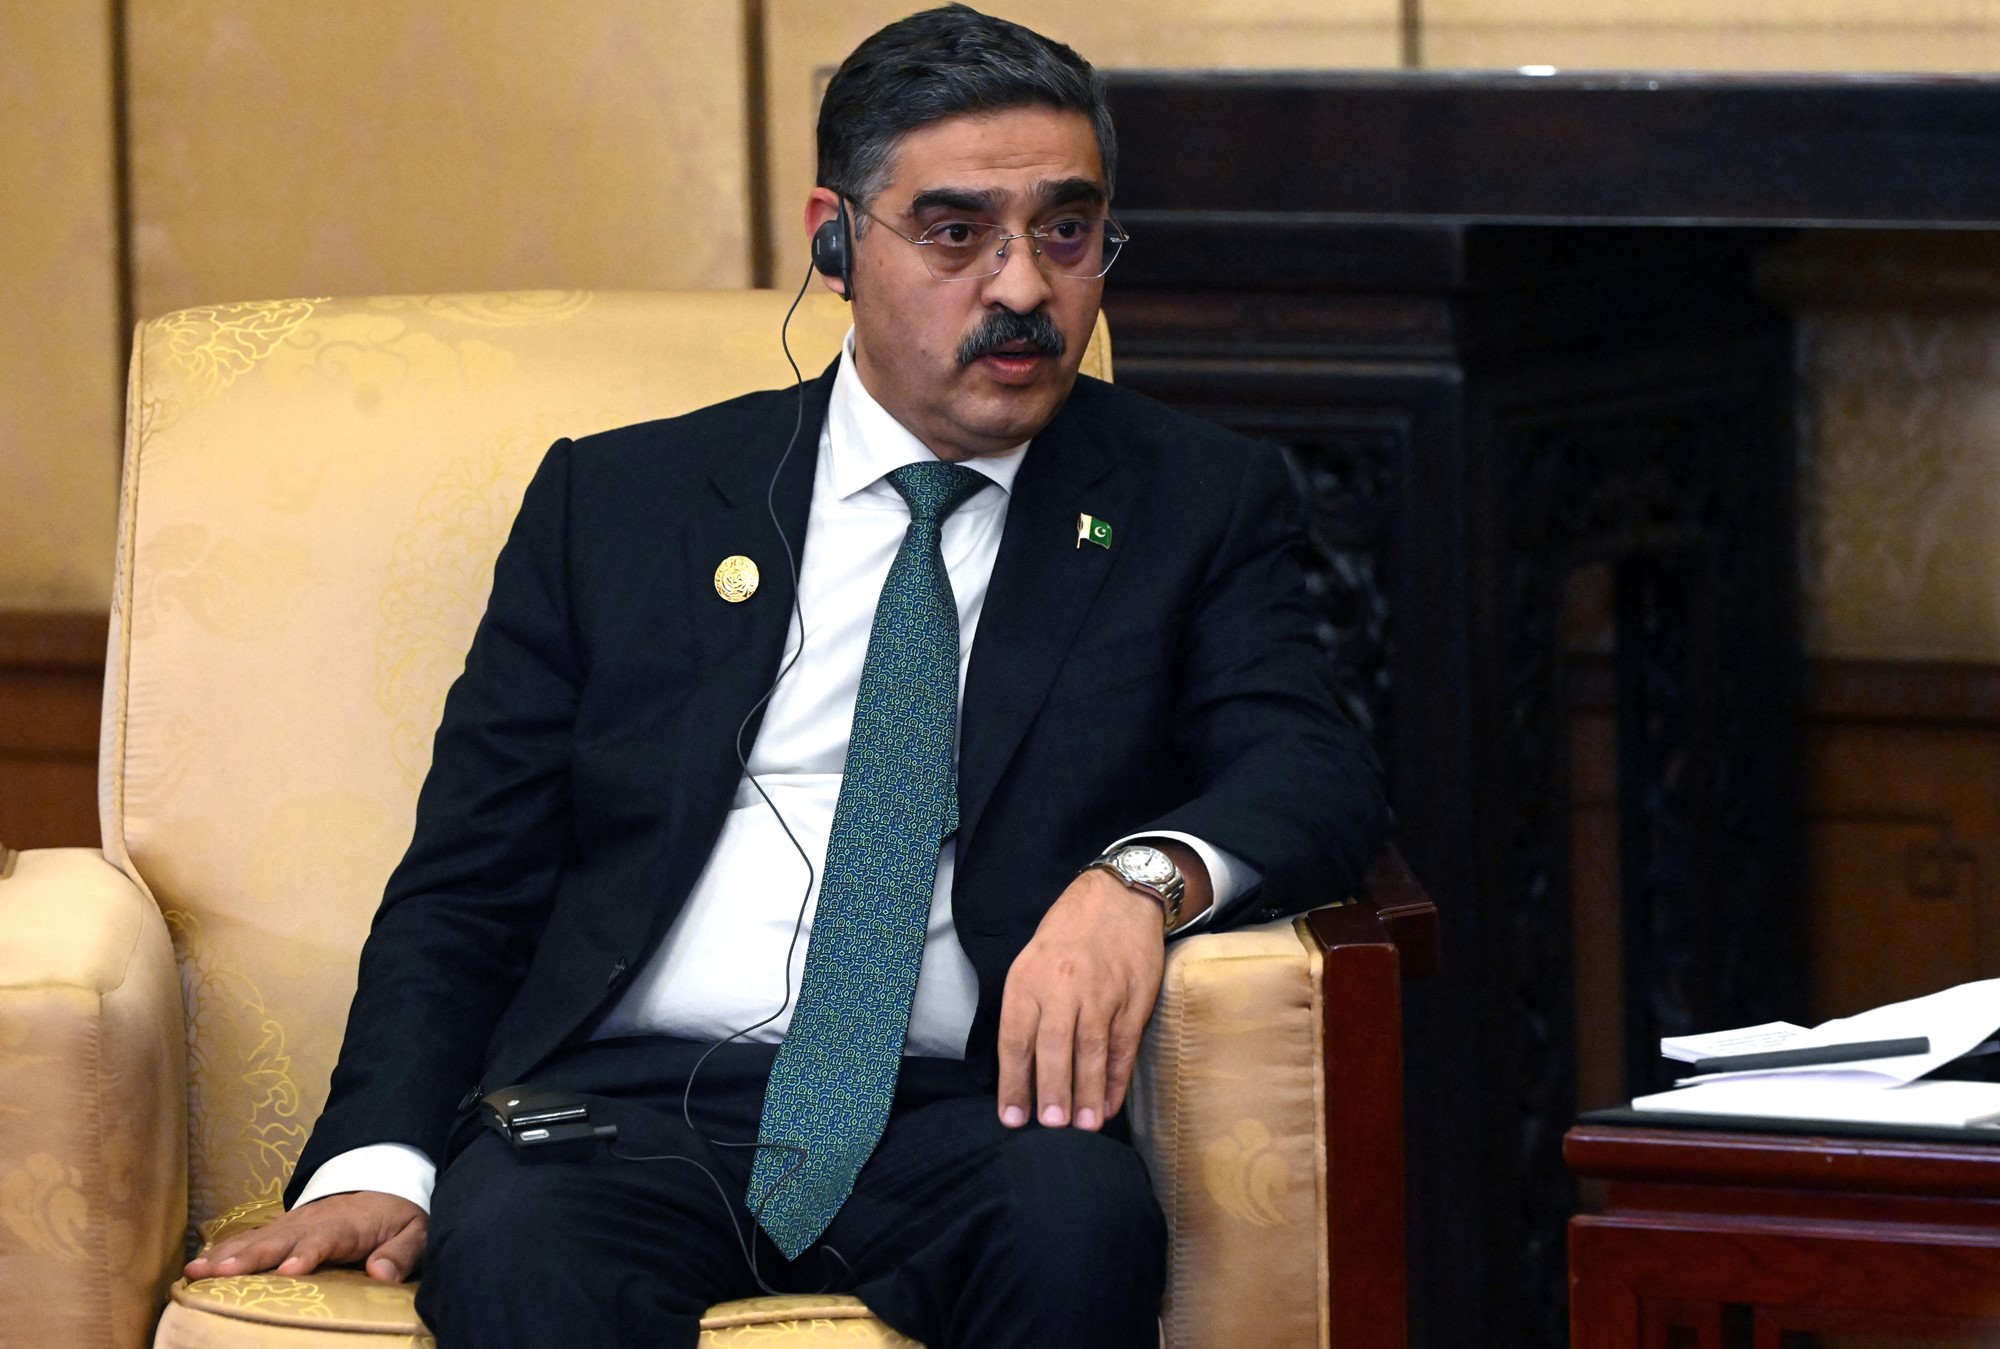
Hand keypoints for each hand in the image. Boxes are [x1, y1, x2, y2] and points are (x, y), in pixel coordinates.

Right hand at [183, 1190, 426, 1283]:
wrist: (386, 1183)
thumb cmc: (401, 1215)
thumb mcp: (416, 1231)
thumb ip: (401, 1253)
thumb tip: (380, 1273)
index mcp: (349, 1224)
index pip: (325, 1238)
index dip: (306, 1253)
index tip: (287, 1271)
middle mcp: (315, 1220)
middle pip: (280, 1238)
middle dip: (249, 1256)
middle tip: (218, 1273)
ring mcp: (295, 1222)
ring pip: (257, 1238)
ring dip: (226, 1254)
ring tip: (195, 1271)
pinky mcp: (283, 1227)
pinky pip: (250, 1238)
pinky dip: (224, 1250)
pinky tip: (198, 1267)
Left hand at [996, 866, 1168, 1132]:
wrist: (1118, 898)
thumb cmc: (1066, 935)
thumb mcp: (1030, 962)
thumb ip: (1026, 1010)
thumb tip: (1021, 1071)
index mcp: (1028, 980)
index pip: (1015, 1038)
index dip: (1014, 1082)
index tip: (1012, 1118)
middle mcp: (1062, 987)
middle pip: (1053, 1046)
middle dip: (1051, 1090)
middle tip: (1051, 1127)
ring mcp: (1101, 994)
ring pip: (1091, 1050)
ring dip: (1086, 1092)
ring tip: (1081, 1127)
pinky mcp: (1133, 999)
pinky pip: (1122, 1046)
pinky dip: (1116, 1078)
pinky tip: (1108, 1103)